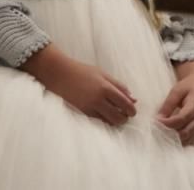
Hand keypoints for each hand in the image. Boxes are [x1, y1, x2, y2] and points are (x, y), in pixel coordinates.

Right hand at [22, 44, 136, 125]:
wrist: (61, 75)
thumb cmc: (83, 71)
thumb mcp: (103, 74)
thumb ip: (119, 86)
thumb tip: (133, 98)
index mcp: (106, 88)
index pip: (125, 103)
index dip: (131, 110)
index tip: (133, 111)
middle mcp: (98, 100)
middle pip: (118, 116)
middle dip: (125, 118)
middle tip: (126, 115)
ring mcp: (89, 108)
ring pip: (108, 121)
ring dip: (115, 121)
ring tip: (117, 116)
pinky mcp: (82, 113)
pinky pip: (98, 121)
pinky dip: (105, 120)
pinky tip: (106, 116)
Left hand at [158, 61, 193, 144]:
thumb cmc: (190, 86)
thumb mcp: (177, 91)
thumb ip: (168, 105)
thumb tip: (157, 119)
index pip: (180, 120)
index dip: (167, 123)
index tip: (155, 122)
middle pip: (184, 133)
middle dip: (169, 134)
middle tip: (157, 131)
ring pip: (187, 139)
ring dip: (174, 139)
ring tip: (162, 135)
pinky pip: (190, 140)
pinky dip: (180, 141)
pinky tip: (170, 137)